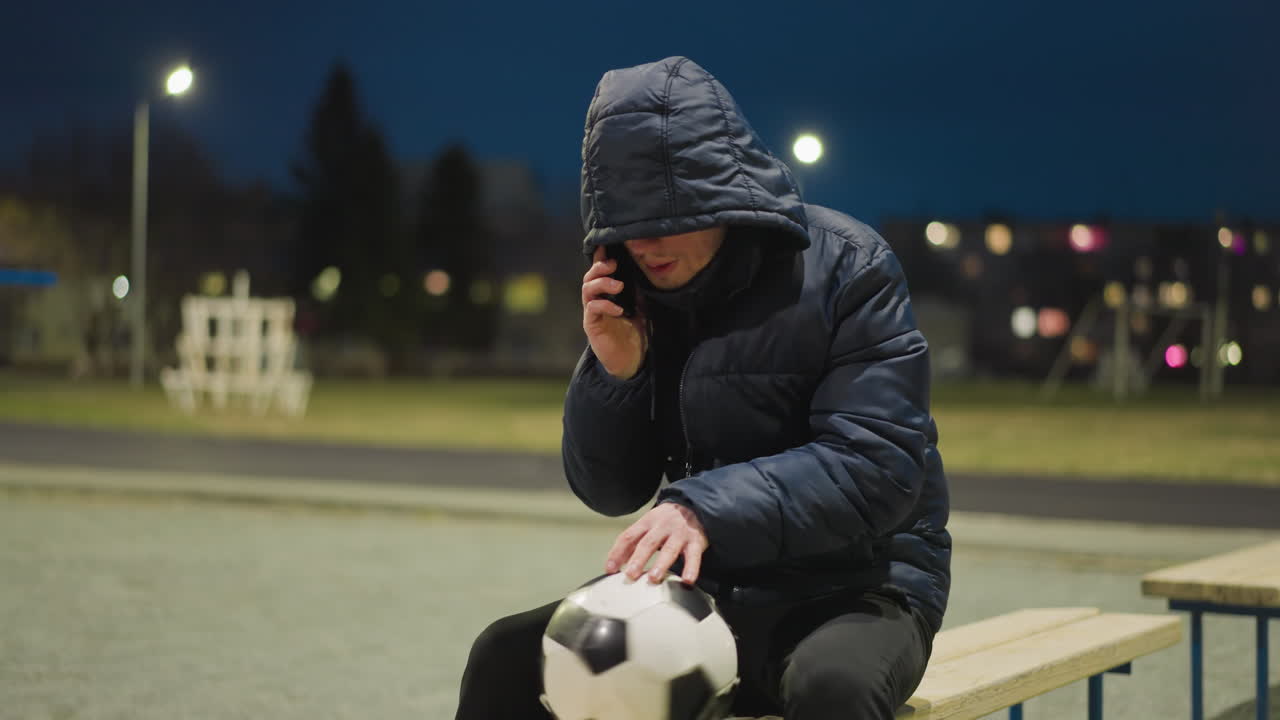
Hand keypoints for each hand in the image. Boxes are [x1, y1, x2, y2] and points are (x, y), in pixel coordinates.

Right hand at [582, 245, 645, 379]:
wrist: (631, 361)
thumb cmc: (635, 333)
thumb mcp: (641, 307)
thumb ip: (639, 291)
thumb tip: (645, 270)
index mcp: (607, 294)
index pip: (601, 272)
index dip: (601, 257)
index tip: (607, 245)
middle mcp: (597, 300)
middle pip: (589, 277)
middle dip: (600, 267)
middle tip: (614, 265)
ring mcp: (593, 313)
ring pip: (587, 289)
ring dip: (602, 283)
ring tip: (618, 286)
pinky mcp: (592, 326)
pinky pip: (592, 309)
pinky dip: (605, 305)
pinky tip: (618, 309)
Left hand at [605, 502, 707, 583]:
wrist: (694, 506)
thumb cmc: (666, 521)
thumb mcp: (647, 526)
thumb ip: (631, 544)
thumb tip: (613, 565)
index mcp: (646, 522)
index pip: (628, 536)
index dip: (617, 552)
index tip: (610, 569)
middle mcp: (662, 527)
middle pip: (648, 543)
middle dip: (638, 559)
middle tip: (630, 575)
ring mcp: (679, 534)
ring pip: (670, 549)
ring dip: (661, 564)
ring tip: (654, 578)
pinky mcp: (695, 541)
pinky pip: (694, 556)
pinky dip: (691, 568)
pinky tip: (687, 580)